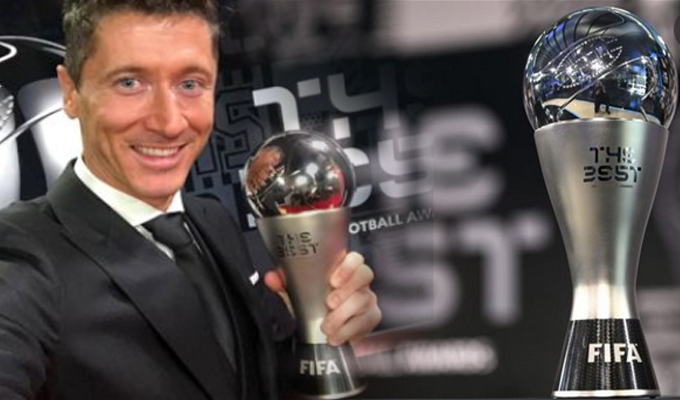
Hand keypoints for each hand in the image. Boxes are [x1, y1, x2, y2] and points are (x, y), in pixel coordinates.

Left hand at [264, 251, 380, 345]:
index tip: (333, 280)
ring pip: (364, 300)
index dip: (347, 267)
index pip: (354, 258)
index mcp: (343, 269)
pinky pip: (367, 321)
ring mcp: (367, 298)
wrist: (321, 332)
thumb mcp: (297, 294)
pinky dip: (350, 330)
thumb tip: (272, 278)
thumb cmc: (314, 305)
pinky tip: (337, 336)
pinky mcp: (371, 317)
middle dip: (346, 291)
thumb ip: (284, 284)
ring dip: (344, 315)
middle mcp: (358, 281)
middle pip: (364, 275)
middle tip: (329, 304)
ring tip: (328, 326)